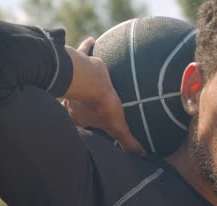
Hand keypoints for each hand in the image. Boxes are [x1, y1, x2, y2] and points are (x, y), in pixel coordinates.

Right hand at [62, 37, 145, 155]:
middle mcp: (75, 98)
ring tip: (91, 76)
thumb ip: (127, 141)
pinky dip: (86, 46)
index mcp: (79, 116)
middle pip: (78, 102)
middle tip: (89, 99)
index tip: (89, 124)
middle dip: (81, 102)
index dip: (84, 125)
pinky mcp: (83, 63)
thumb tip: (141, 155)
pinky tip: (91, 39)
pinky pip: (83, 52)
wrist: (90, 78)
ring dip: (84, 78)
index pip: (82, 123)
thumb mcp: (117, 127)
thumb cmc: (102, 105)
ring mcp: (78, 81)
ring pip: (80, 79)